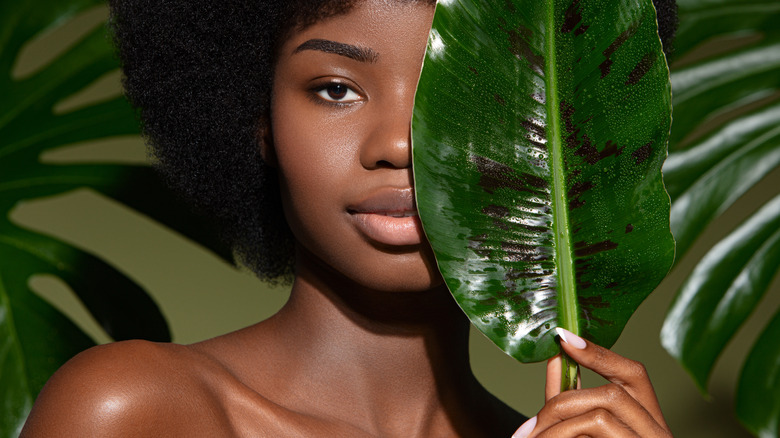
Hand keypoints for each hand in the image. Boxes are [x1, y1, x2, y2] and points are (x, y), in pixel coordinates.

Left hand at [512, 328, 671, 436]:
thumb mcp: (582, 434)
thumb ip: (570, 404)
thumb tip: (554, 360)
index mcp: (647, 424)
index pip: (635, 375)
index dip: (601, 353)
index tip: (563, 338)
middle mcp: (657, 435)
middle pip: (613, 393)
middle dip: (563, 399)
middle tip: (529, 428)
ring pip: (601, 414)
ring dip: (557, 423)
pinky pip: (598, 431)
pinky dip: (564, 435)